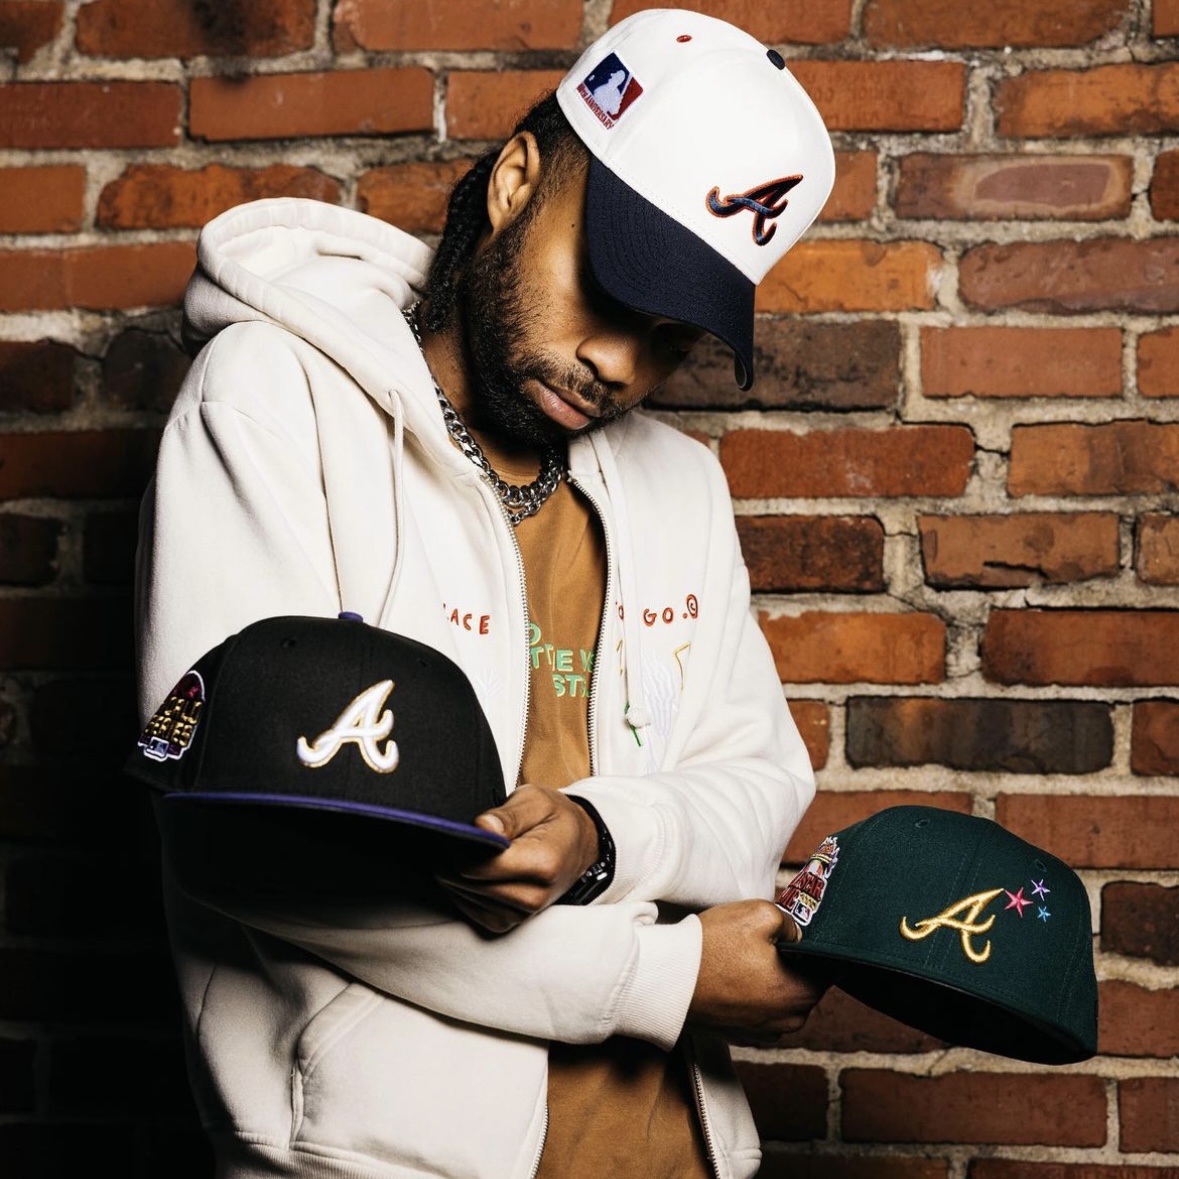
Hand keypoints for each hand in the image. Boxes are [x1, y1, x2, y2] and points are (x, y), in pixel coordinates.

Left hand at [436, 784, 599, 933]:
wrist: (578, 845)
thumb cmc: (555, 819)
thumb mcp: (536, 801)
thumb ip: (508, 815)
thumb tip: (481, 827)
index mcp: (543, 865)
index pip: (477, 867)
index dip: (459, 848)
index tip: (458, 831)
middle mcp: (533, 896)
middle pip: (467, 884)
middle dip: (453, 860)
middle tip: (457, 838)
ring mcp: (521, 913)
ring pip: (464, 896)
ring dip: (456, 875)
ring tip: (466, 851)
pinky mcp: (509, 923)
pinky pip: (469, 909)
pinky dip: (463, 889)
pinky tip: (472, 869)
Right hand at [686, 900, 829, 1045]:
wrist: (667, 980)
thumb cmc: (712, 949)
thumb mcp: (759, 913)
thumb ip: (792, 921)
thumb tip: (797, 932)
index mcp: (801, 995)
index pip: (827, 966)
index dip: (813, 942)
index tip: (795, 929)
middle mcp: (788, 1021)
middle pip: (803, 981)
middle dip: (790, 959)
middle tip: (763, 937)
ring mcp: (763, 1031)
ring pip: (779, 994)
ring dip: (769, 975)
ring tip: (742, 954)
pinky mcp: (740, 1032)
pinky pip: (758, 1005)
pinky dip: (750, 989)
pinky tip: (731, 971)